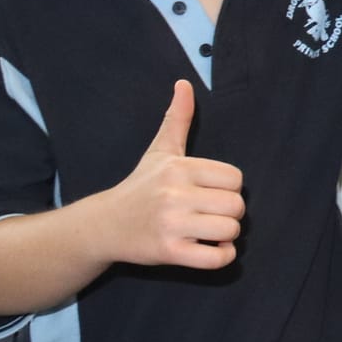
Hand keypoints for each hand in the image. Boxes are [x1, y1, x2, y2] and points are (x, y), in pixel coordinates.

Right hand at [105, 81, 244, 268]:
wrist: (104, 225)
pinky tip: (209, 248)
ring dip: (225, 236)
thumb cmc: (140, 186)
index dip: (228, 188)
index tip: (209, 192)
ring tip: (207, 231)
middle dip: (229, 213)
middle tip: (209, 214)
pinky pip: (217, 258)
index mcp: (178, 168)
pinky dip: (222, 256)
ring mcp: (171, 224)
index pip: (235, 179)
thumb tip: (184, 83)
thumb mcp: (160, 150)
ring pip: (230, 230)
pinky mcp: (168, 252)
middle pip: (237, 206)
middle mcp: (174, 194)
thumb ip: (178, 118)